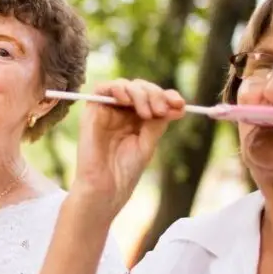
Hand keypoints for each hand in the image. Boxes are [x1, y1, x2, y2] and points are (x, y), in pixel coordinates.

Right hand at [71, 78, 183, 217]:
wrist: (105, 188)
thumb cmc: (125, 171)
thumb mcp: (148, 143)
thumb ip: (158, 122)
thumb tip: (177, 104)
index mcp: (137, 119)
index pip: (153, 97)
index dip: (167, 96)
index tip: (180, 104)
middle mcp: (122, 112)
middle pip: (140, 87)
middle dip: (155, 94)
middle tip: (162, 111)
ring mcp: (107, 111)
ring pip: (124, 85)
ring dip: (140, 93)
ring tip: (147, 113)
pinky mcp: (92, 112)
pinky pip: (102, 88)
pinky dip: (117, 88)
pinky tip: (126, 101)